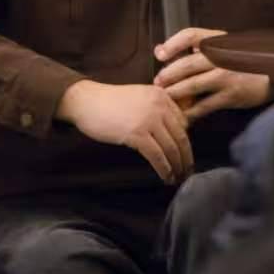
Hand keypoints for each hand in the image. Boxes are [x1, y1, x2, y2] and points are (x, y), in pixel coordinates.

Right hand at [57, 80, 192, 182]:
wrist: (86, 101)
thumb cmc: (109, 102)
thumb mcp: (139, 98)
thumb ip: (156, 109)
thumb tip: (170, 134)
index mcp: (161, 95)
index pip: (183, 123)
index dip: (186, 143)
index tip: (186, 156)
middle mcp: (159, 105)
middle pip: (181, 136)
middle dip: (186, 157)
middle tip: (187, 172)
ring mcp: (148, 119)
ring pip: (171, 148)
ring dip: (177, 166)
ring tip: (177, 178)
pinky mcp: (137, 134)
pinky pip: (157, 155)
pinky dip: (164, 169)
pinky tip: (166, 177)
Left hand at [153, 28, 273, 121]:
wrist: (273, 73)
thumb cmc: (242, 58)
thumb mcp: (222, 45)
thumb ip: (194, 47)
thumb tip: (159, 50)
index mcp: (218, 40)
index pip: (190, 35)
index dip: (172, 44)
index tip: (160, 54)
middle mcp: (221, 56)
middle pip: (187, 63)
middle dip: (168, 74)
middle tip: (157, 82)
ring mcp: (226, 76)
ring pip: (193, 85)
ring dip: (175, 93)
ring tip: (164, 98)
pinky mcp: (230, 96)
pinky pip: (204, 106)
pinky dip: (190, 112)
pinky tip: (182, 116)